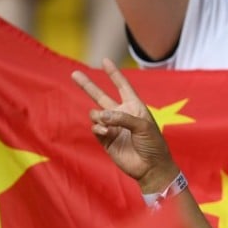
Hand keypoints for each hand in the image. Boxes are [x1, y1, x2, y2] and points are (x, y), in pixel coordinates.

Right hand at [71, 59, 178, 192]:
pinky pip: (95, 128)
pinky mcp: (106, 139)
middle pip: (101, 96)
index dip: (114, 73)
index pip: (122, 86)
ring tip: (109, 126)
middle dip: (88, 85)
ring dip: (100, 117)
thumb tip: (100, 115)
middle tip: (74, 74)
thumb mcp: (143, 126)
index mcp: (134, 106)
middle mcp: (122, 114)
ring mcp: (112, 127)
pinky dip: (98, 128)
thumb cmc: (153, 144)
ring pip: (95, 114)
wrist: (150, 167)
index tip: (105, 60)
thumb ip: (122, 117)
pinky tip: (106, 132)